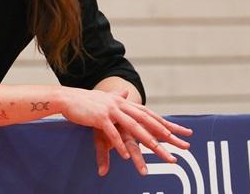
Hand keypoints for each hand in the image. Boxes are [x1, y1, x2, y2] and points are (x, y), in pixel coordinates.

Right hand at [60, 87, 192, 174]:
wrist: (67, 98)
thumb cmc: (85, 100)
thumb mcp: (104, 97)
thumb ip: (117, 96)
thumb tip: (126, 91)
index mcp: (124, 102)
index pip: (149, 114)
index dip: (166, 123)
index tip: (182, 132)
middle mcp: (121, 105)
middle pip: (147, 121)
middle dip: (165, 134)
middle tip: (181, 145)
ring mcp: (111, 111)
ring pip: (134, 127)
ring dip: (148, 141)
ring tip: (160, 153)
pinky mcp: (99, 118)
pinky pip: (112, 133)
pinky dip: (119, 145)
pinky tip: (125, 157)